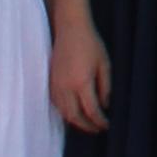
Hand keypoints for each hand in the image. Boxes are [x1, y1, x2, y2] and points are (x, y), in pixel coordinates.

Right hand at [49, 17, 111, 135]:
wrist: (70, 28)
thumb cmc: (90, 43)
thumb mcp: (104, 63)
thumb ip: (105, 87)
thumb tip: (104, 105)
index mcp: (81, 82)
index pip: (91, 110)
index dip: (99, 121)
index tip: (106, 125)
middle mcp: (66, 87)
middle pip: (74, 116)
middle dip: (86, 126)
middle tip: (97, 129)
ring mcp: (56, 85)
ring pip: (63, 112)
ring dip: (75, 121)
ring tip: (87, 123)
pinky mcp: (50, 81)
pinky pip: (56, 104)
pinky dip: (65, 112)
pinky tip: (73, 112)